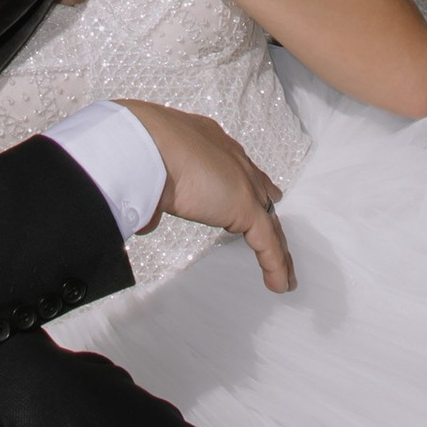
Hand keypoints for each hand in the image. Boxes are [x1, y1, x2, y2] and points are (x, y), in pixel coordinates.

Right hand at [117, 101, 295, 294]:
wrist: (148, 142)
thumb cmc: (141, 147)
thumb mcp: (151, 173)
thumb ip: (156, 199)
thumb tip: (147, 220)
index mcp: (211, 144)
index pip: (237, 169)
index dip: (247, 184)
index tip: (255, 193)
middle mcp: (232, 159)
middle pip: (260, 192)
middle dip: (268, 210)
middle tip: (275, 230)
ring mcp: (242, 183)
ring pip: (268, 222)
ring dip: (277, 249)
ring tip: (284, 272)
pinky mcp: (246, 207)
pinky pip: (267, 243)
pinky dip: (275, 266)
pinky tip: (280, 284)